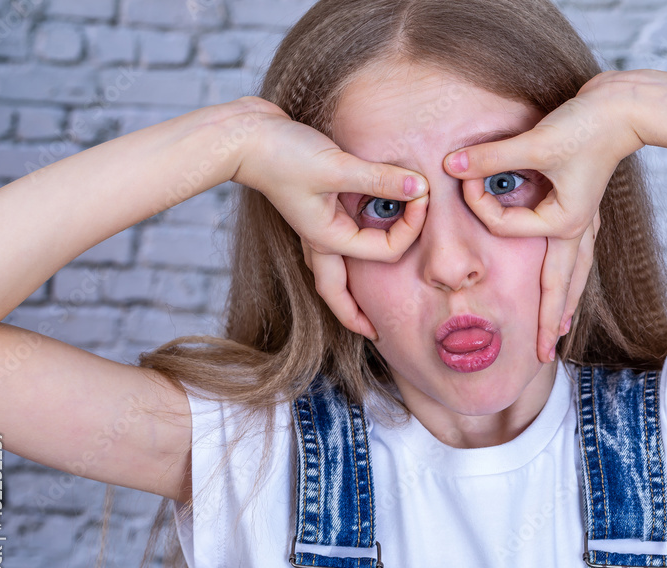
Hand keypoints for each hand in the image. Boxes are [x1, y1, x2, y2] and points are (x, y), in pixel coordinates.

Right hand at [231, 99, 427, 339]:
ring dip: (349, 290)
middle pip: (338, 293)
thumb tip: (420, 186)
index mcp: (328, 240)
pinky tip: (359, 242)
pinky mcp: (314, 209)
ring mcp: (314, 228)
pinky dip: (349, 252)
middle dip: (356, 315)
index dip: (412, 225)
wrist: (244, 137)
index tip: (423, 192)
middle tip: (376, 331)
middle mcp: (320, 241)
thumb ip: (380, 179)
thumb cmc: (283, 155)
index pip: (386, 251)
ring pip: (334, 272)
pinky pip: (335, 242)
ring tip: (364, 304)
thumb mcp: (336, 168)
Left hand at [442, 72, 642, 361]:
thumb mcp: (535, 143)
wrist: (625, 107)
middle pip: (563, 285)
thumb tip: (451, 166)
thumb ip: (490, 158)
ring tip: (562, 328)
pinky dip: (573, 273)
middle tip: (543, 355)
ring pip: (576, 272)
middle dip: (551, 321)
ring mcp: (586, 220)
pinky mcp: (586, 206)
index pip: (509, 229)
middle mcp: (578, 228)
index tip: (464, 176)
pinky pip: (579, 252)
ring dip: (567, 301)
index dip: (482, 206)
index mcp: (566, 222)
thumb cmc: (586, 126)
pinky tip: (573, 279)